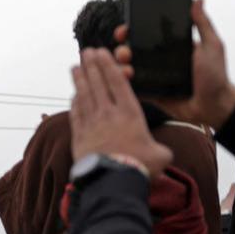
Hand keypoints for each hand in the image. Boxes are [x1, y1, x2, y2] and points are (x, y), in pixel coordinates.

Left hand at [70, 48, 172, 174]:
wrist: (112, 181)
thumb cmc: (139, 166)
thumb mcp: (160, 155)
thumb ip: (160, 147)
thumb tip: (161, 151)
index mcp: (129, 113)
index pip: (117, 83)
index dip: (109, 66)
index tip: (102, 53)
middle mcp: (108, 114)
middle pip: (98, 83)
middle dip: (91, 66)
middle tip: (86, 52)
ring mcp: (91, 123)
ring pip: (84, 95)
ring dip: (79, 79)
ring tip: (75, 67)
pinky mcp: (79, 136)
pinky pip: (75, 114)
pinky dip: (74, 102)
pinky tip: (73, 95)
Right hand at [115, 0, 234, 128]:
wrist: (213, 106)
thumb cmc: (216, 76)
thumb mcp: (211, 46)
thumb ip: (203, 24)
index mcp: (169, 46)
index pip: (145, 34)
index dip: (131, 30)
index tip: (125, 30)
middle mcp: (157, 60)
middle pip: (130, 50)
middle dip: (121, 49)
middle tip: (124, 52)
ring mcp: (152, 76)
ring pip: (126, 68)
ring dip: (119, 66)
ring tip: (126, 68)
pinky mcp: (149, 93)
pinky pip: (131, 87)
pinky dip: (124, 83)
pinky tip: (125, 80)